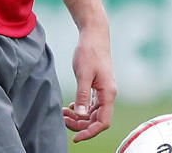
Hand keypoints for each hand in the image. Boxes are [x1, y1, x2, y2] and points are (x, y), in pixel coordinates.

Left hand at [62, 26, 115, 141]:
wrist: (94, 35)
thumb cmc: (89, 52)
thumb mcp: (83, 74)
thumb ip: (83, 95)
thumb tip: (81, 115)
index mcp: (108, 93)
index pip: (102, 122)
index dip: (89, 132)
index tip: (75, 137)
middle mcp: (108, 94)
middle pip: (97, 120)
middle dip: (80, 124)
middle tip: (63, 119)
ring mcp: (104, 91)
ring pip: (93, 113)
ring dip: (79, 117)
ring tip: (64, 112)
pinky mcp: (98, 86)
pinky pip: (92, 104)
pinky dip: (81, 108)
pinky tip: (71, 106)